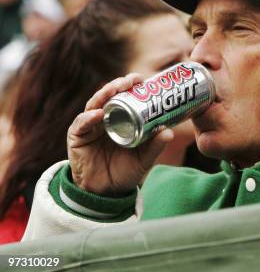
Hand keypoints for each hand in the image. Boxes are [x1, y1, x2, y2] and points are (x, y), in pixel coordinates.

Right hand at [67, 73, 173, 195]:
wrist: (106, 193)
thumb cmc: (126, 171)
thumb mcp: (144, 158)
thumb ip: (155, 146)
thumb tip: (169, 132)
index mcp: (120, 120)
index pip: (124, 97)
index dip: (131, 86)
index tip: (142, 78)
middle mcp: (104, 119)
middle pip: (109, 96)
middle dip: (118, 85)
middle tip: (130, 80)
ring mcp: (89, 127)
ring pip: (94, 105)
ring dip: (104, 94)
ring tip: (115, 89)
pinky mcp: (77, 137)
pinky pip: (81, 124)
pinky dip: (88, 117)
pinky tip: (98, 114)